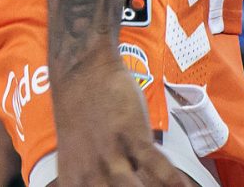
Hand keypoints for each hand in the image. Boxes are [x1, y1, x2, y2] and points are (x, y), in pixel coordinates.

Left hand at [52, 64, 180, 186]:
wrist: (81, 68)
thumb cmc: (80, 114)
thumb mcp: (74, 154)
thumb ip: (89, 179)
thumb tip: (110, 183)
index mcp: (73, 180)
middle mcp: (90, 173)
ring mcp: (111, 153)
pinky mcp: (131, 134)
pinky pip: (155, 162)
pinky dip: (171, 178)